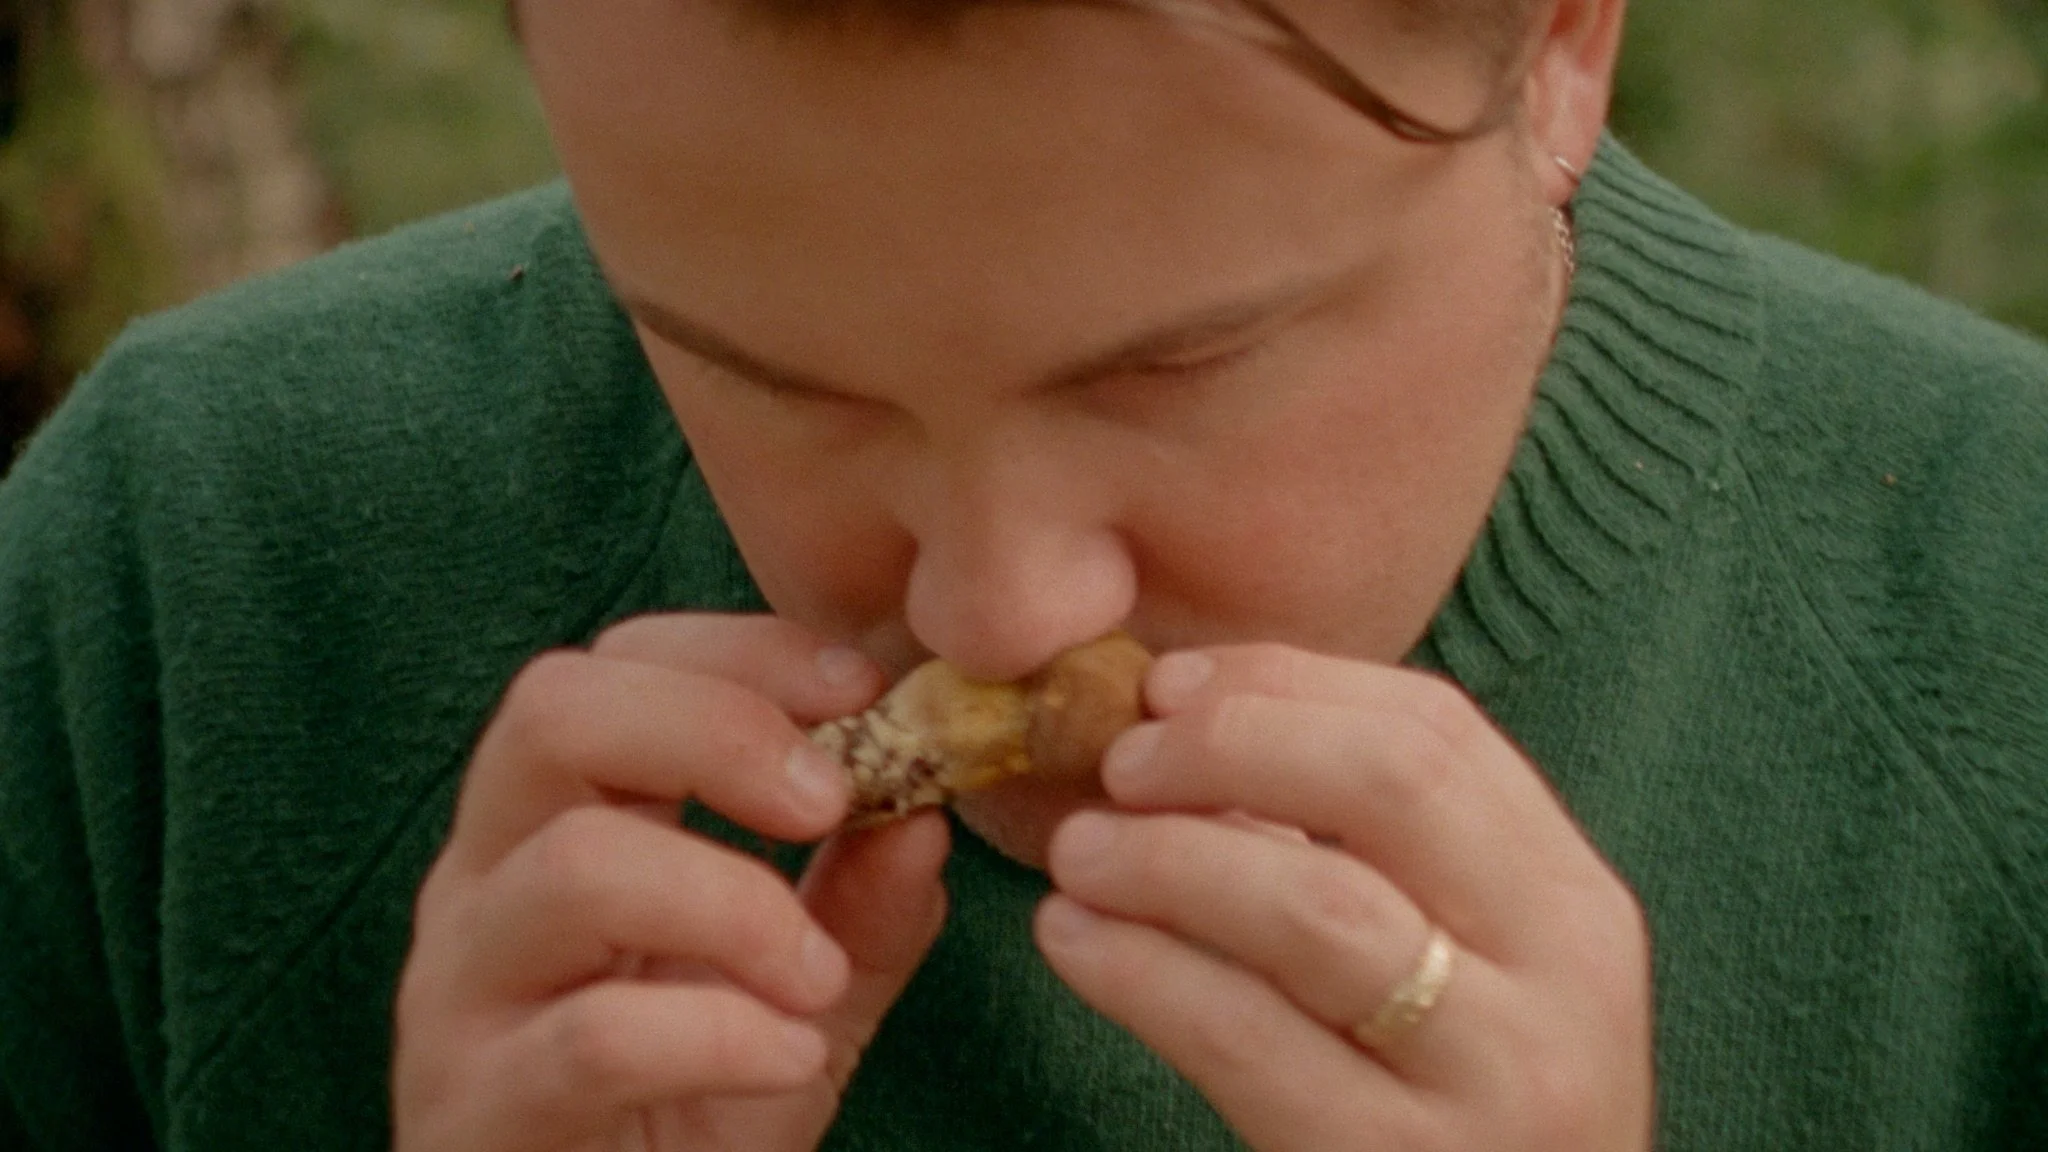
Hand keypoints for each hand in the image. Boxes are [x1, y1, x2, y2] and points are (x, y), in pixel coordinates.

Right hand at [392, 615, 949, 1151]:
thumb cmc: (686, 1122)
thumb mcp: (800, 1001)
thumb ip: (861, 909)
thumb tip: (927, 811)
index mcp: (554, 826)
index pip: (614, 665)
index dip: (740, 653)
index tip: (865, 687)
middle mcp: (484, 885)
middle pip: (553, 712)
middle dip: (716, 727)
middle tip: (830, 801)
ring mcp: (462, 995)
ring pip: (575, 867)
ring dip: (736, 903)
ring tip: (820, 979)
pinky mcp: (475, 1111)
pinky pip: (591, 1036)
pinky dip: (718, 1032)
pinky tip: (792, 1058)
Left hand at [1034, 644, 1652, 1151]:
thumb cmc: (1447, 1105)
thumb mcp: (1458, 967)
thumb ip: (1358, 852)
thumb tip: (1175, 723)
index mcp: (1569, 898)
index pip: (1434, 732)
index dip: (1284, 685)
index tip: (1169, 684)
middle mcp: (1559, 975)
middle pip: (1390, 787)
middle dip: (1233, 745)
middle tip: (1120, 762)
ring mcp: (1492, 1076)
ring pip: (1316, 910)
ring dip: (1169, 856)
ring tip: (1076, 852)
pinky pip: (1247, 1037)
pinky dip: (1140, 968)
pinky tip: (1070, 938)